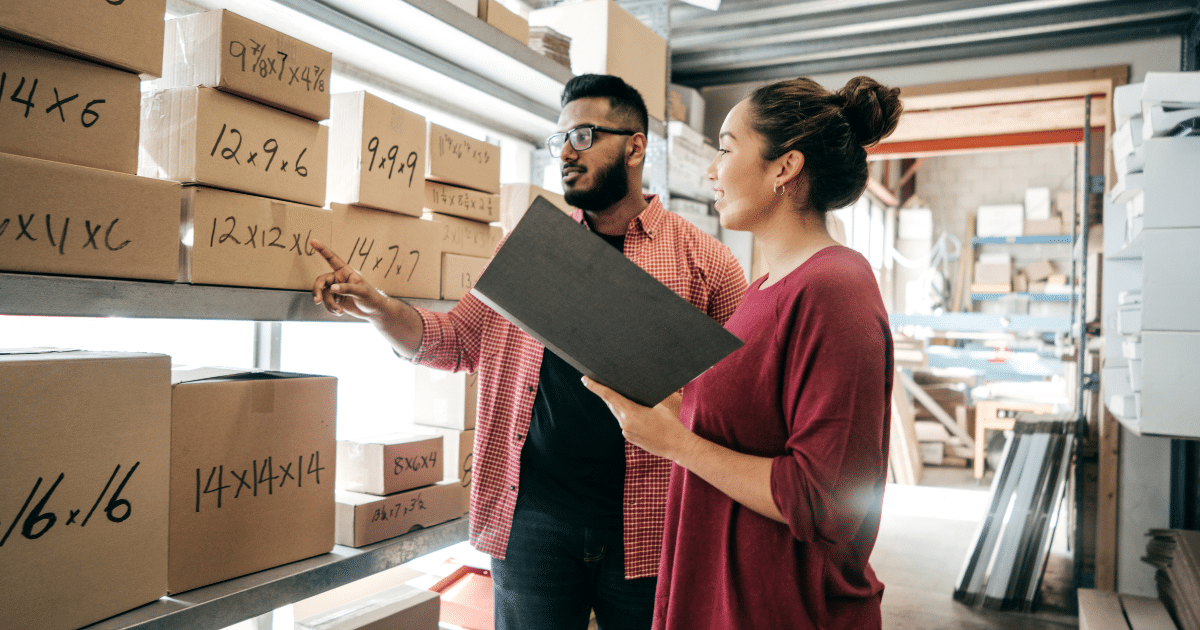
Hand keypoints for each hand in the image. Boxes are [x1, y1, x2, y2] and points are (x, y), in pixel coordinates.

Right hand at [310, 239, 392, 320]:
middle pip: (320, 281)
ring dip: (329, 304)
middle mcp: (338, 279)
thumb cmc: (371, 298)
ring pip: (323, 295)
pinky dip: (331, 309)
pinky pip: (326, 303)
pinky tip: (339, 312)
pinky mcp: (334, 300)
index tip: (313, 240)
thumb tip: (332, 288)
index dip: (322, 250)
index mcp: (345, 271)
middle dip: (317, 291)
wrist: (373, 312)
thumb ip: (347, 289)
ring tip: (339, 311)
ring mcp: (335, 289)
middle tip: (317, 301)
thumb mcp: (361, 292)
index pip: (332, 258)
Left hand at [581, 377, 695, 462]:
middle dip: (607, 394)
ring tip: (626, 396)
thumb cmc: (671, 423)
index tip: (585, 379)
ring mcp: (626, 432)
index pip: (609, 396)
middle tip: (601, 382)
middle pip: (611, 404)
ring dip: (619, 405)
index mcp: (631, 412)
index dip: (595, 387)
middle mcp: (624, 423)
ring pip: (618, 414)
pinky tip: (637, 414)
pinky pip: (624, 423)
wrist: (677, 446)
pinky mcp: (629, 438)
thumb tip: (638, 389)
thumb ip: (645, 397)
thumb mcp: (661, 404)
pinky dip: (626, 416)